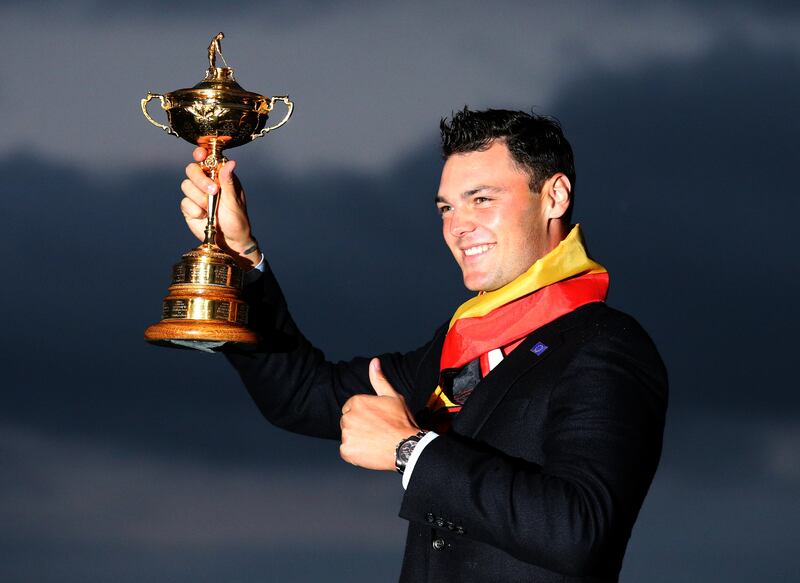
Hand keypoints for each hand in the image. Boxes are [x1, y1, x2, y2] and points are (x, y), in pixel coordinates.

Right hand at [180, 147, 259, 267]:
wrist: (230, 241)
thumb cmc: (237, 220)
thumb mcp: (234, 201)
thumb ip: (228, 182)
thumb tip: (230, 162)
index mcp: (220, 177)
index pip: (207, 159)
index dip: (201, 154)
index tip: (201, 155)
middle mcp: (207, 182)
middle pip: (192, 169)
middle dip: (200, 180)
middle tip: (213, 191)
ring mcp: (196, 195)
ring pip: (186, 185)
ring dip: (199, 198)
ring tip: (211, 209)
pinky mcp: (189, 207)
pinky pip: (184, 202)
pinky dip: (194, 210)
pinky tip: (204, 216)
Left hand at [339, 358, 419, 470]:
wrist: (407, 447)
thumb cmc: (402, 422)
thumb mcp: (392, 396)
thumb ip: (379, 379)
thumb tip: (374, 362)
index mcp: (357, 402)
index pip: (351, 408)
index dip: (364, 415)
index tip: (376, 420)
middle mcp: (348, 417)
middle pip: (348, 421)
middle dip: (358, 426)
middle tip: (376, 431)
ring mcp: (347, 434)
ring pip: (347, 436)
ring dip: (357, 439)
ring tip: (374, 441)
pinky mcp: (346, 451)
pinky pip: (346, 451)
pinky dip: (355, 453)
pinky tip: (370, 451)